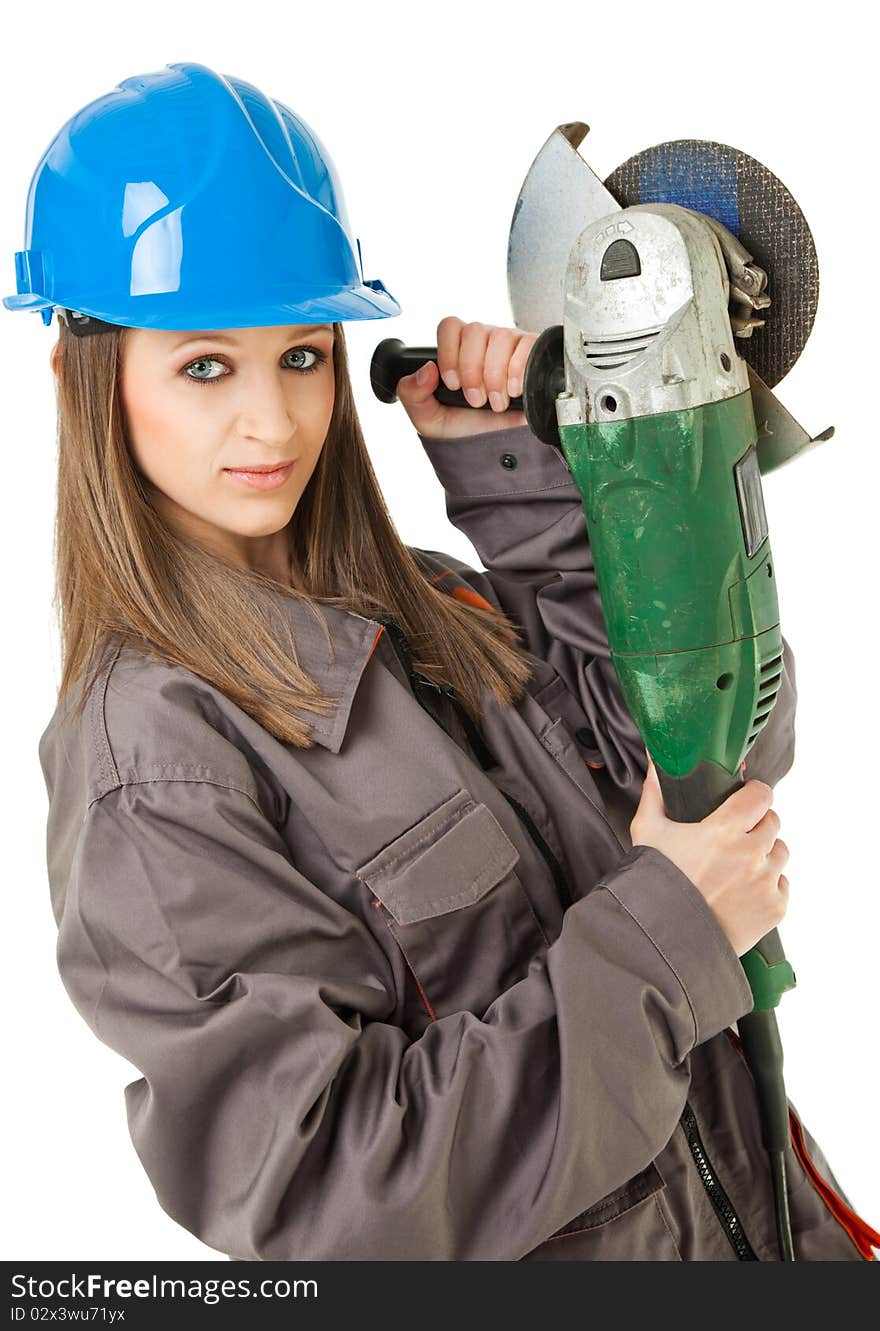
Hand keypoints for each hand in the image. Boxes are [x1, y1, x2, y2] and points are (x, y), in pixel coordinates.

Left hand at [395, 316, 536, 439]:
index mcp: (458, 350)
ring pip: (501, 337)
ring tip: (496, 403)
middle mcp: (484, 343)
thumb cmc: (466, 433)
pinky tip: (514, 392)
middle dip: (472, 369)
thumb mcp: (428, 418)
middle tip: (475, 399)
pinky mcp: (534, 357)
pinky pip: (527, 345)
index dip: (449, 353)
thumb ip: (412, 393)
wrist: (498, 455)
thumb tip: (426, 369)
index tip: (452, 384)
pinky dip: (518, 370)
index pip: (450, 326)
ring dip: (495, 375)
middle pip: (475, 330)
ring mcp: (510, 347)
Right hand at [629, 754, 790, 957]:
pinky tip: (743, 891)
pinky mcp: (774, 908)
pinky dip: (768, 885)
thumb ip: (654, 794)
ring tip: (739, 866)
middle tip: (735, 836)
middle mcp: (751, 854)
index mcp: (724, 830)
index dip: (753, 794)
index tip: (745, 798)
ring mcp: (766, 882)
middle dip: (756, 824)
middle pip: (772, 822)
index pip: (761, 795)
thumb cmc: (655, 884)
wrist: (665, 938)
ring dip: (764, 854)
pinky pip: (782, 885)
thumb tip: (655, 765)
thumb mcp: (647, 833)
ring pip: (780, 852)